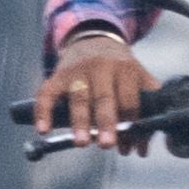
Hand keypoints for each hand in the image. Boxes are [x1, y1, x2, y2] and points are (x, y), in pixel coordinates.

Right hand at [36, 31, 156, 144]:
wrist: (93, 39)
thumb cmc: (119, 68)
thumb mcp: (138, 77)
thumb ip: (145, 110)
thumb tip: (142, 149)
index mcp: (125, 69)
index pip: (129, 100)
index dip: (131, 125)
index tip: (129, 147)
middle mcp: (101, 67)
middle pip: (104, 98)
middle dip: (107, 122)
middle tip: (107, 144)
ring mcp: (77, 71)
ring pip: (78, 98)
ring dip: (80, 121)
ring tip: (82, 143)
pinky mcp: (57, 75)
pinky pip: (47, 94)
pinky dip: (43, 112)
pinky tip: (43, 130)